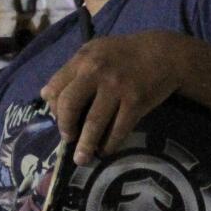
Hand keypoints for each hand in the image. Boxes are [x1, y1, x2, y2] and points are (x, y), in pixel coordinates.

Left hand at [39, 30, 193, 163]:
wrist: (164, 53)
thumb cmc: (125, 54)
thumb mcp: (95, 51)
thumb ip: (71, 70)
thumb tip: (46, 96)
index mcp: (84, 59)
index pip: (56, 87)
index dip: (54, 108)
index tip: (59, 119)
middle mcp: (97, 71)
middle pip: (69, 105)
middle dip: (65, 127)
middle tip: (68, 139)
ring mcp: (117, 87)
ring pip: (93, 123)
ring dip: (85, 145)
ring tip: (81, 159)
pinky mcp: (135, 102)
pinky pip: (118, 129)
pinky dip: (109, 144)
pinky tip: (105, 150)